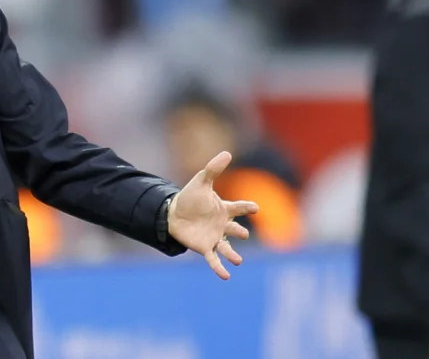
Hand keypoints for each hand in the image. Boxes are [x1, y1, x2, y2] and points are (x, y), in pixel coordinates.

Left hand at [167, 151, 258, 279]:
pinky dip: (220, 268)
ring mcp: (215, 237)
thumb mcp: (202, 181)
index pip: (238, 207)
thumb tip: (227, 152)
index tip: (255, 207)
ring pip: (227, 248)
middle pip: (234, 230)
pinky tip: (226, 276)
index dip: (246, 207)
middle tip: (242, 234)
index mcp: (224, 209)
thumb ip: (214, 169)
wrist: (174, 214)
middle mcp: (222, 225)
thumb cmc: (190, 198)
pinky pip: (214, 260)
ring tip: (238, 260)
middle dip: (239, 232)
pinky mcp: (205, 248)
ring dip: (232, 255)